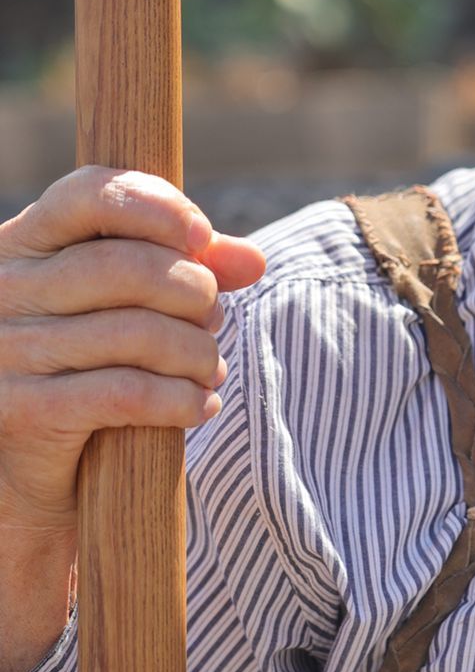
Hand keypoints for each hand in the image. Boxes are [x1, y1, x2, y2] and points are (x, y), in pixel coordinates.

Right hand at [0, 167, 265, 536]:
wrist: (28, 474)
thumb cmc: (82, 374)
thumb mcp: (123, 309)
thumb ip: (183, 272)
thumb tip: (252, 260)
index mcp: (21, 245)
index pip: (87, 197)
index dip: (155, 206)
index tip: (202, 236)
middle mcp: (5, 290)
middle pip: (125, 266)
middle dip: (192, 291)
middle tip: (214, 320)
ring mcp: (7, 351)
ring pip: (135, 332)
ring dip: (195, 352)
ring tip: (209, 368)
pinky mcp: (23, 410)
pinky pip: (125, 392)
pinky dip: (178, 399)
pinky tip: (198, 406)